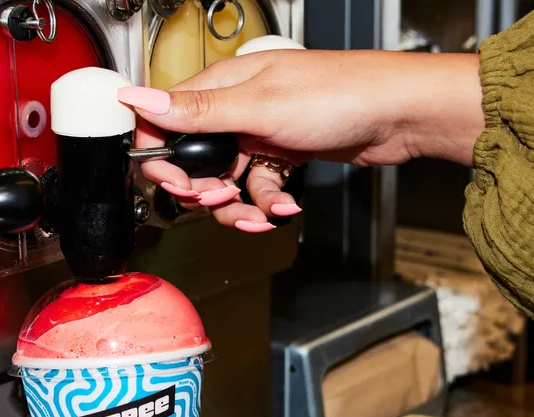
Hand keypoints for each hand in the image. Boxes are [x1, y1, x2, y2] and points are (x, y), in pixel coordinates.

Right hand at [117, 49, 482, 229]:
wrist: (397, 114)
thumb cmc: (340, 94)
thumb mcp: (258, 107)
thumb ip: (196, 112)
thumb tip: (135, 98)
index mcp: (221, 87)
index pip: (164, 120)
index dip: (160, 158)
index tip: (173, 183)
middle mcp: (236, 109)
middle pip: (193, 161)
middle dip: (204, 191)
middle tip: (220, 199)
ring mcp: (259, 134)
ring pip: (227, 183)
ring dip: (239, 206)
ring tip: (259, 213)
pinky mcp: (281, 155)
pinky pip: (259, 189)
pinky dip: (269, 203)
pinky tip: (286, 205)